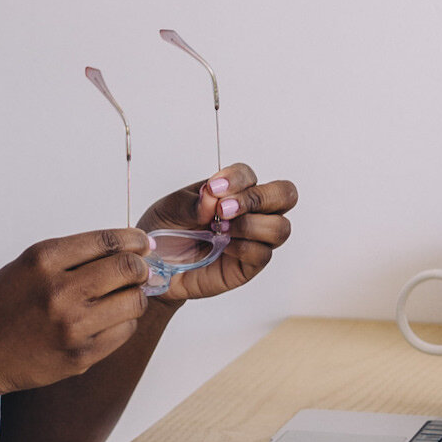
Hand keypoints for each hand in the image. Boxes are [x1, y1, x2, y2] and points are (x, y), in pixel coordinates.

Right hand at [0, 229, 151, 395]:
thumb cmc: (1, 307)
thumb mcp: (26, 266)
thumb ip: (71, 256)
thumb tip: (126, 248)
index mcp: (43, 259)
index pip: (109, 240)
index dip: (135, 240)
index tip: (142, 244)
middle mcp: (59, 290)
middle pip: (129, 268)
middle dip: (140, 268)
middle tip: (137, 273)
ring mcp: (72, 326)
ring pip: (134, 302)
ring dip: (134, 298)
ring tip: (119, 300)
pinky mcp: (80, 355)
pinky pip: (124, 332)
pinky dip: (122, 323)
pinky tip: (105, 322)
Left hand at [135, 161, 296, 303]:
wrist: (156, 266)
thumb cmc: (166, 233)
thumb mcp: (170, 210)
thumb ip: (192, 202)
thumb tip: (213, 196)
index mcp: (232, 191)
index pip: (250, 175)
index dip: (236, 179)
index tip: (213, 189)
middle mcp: (250, 212)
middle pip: (285, 195)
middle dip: (257, 198)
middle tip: (224, 209)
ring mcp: (253, 239)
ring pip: (281, 227)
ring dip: (251, 225)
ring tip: (220, 229)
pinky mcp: (249, 265)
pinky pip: (263, 254)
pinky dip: (243, 247)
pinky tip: (221, 246)